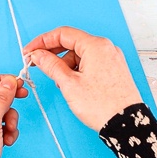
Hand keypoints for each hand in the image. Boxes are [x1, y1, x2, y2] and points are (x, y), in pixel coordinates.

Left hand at [0, 75, 27, 157]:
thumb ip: (1, 99)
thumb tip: (8, 83)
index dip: (0, 81)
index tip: (17, 82)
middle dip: (7, 102)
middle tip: (23, 96)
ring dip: (10, 120)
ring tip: (10, 131)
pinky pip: (0, 128)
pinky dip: (8, 132)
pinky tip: (8, 141)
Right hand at [23, 26, 141, 131]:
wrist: (126, 124)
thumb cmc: (102, 105)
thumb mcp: (69, 84)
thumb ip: (51, 65)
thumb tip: (38, 55)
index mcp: (96, 46)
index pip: (63, 34)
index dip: (42, 41)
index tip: (29, 52)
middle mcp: (106, 48)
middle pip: (72, 43)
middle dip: (53, 54)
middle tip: (37, 64)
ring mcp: (111, 58)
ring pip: (81, 55)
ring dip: (66, 65)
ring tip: (61, 83)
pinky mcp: (114, 70)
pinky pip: (91, 63)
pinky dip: (78, 70)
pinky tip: (73, 85)